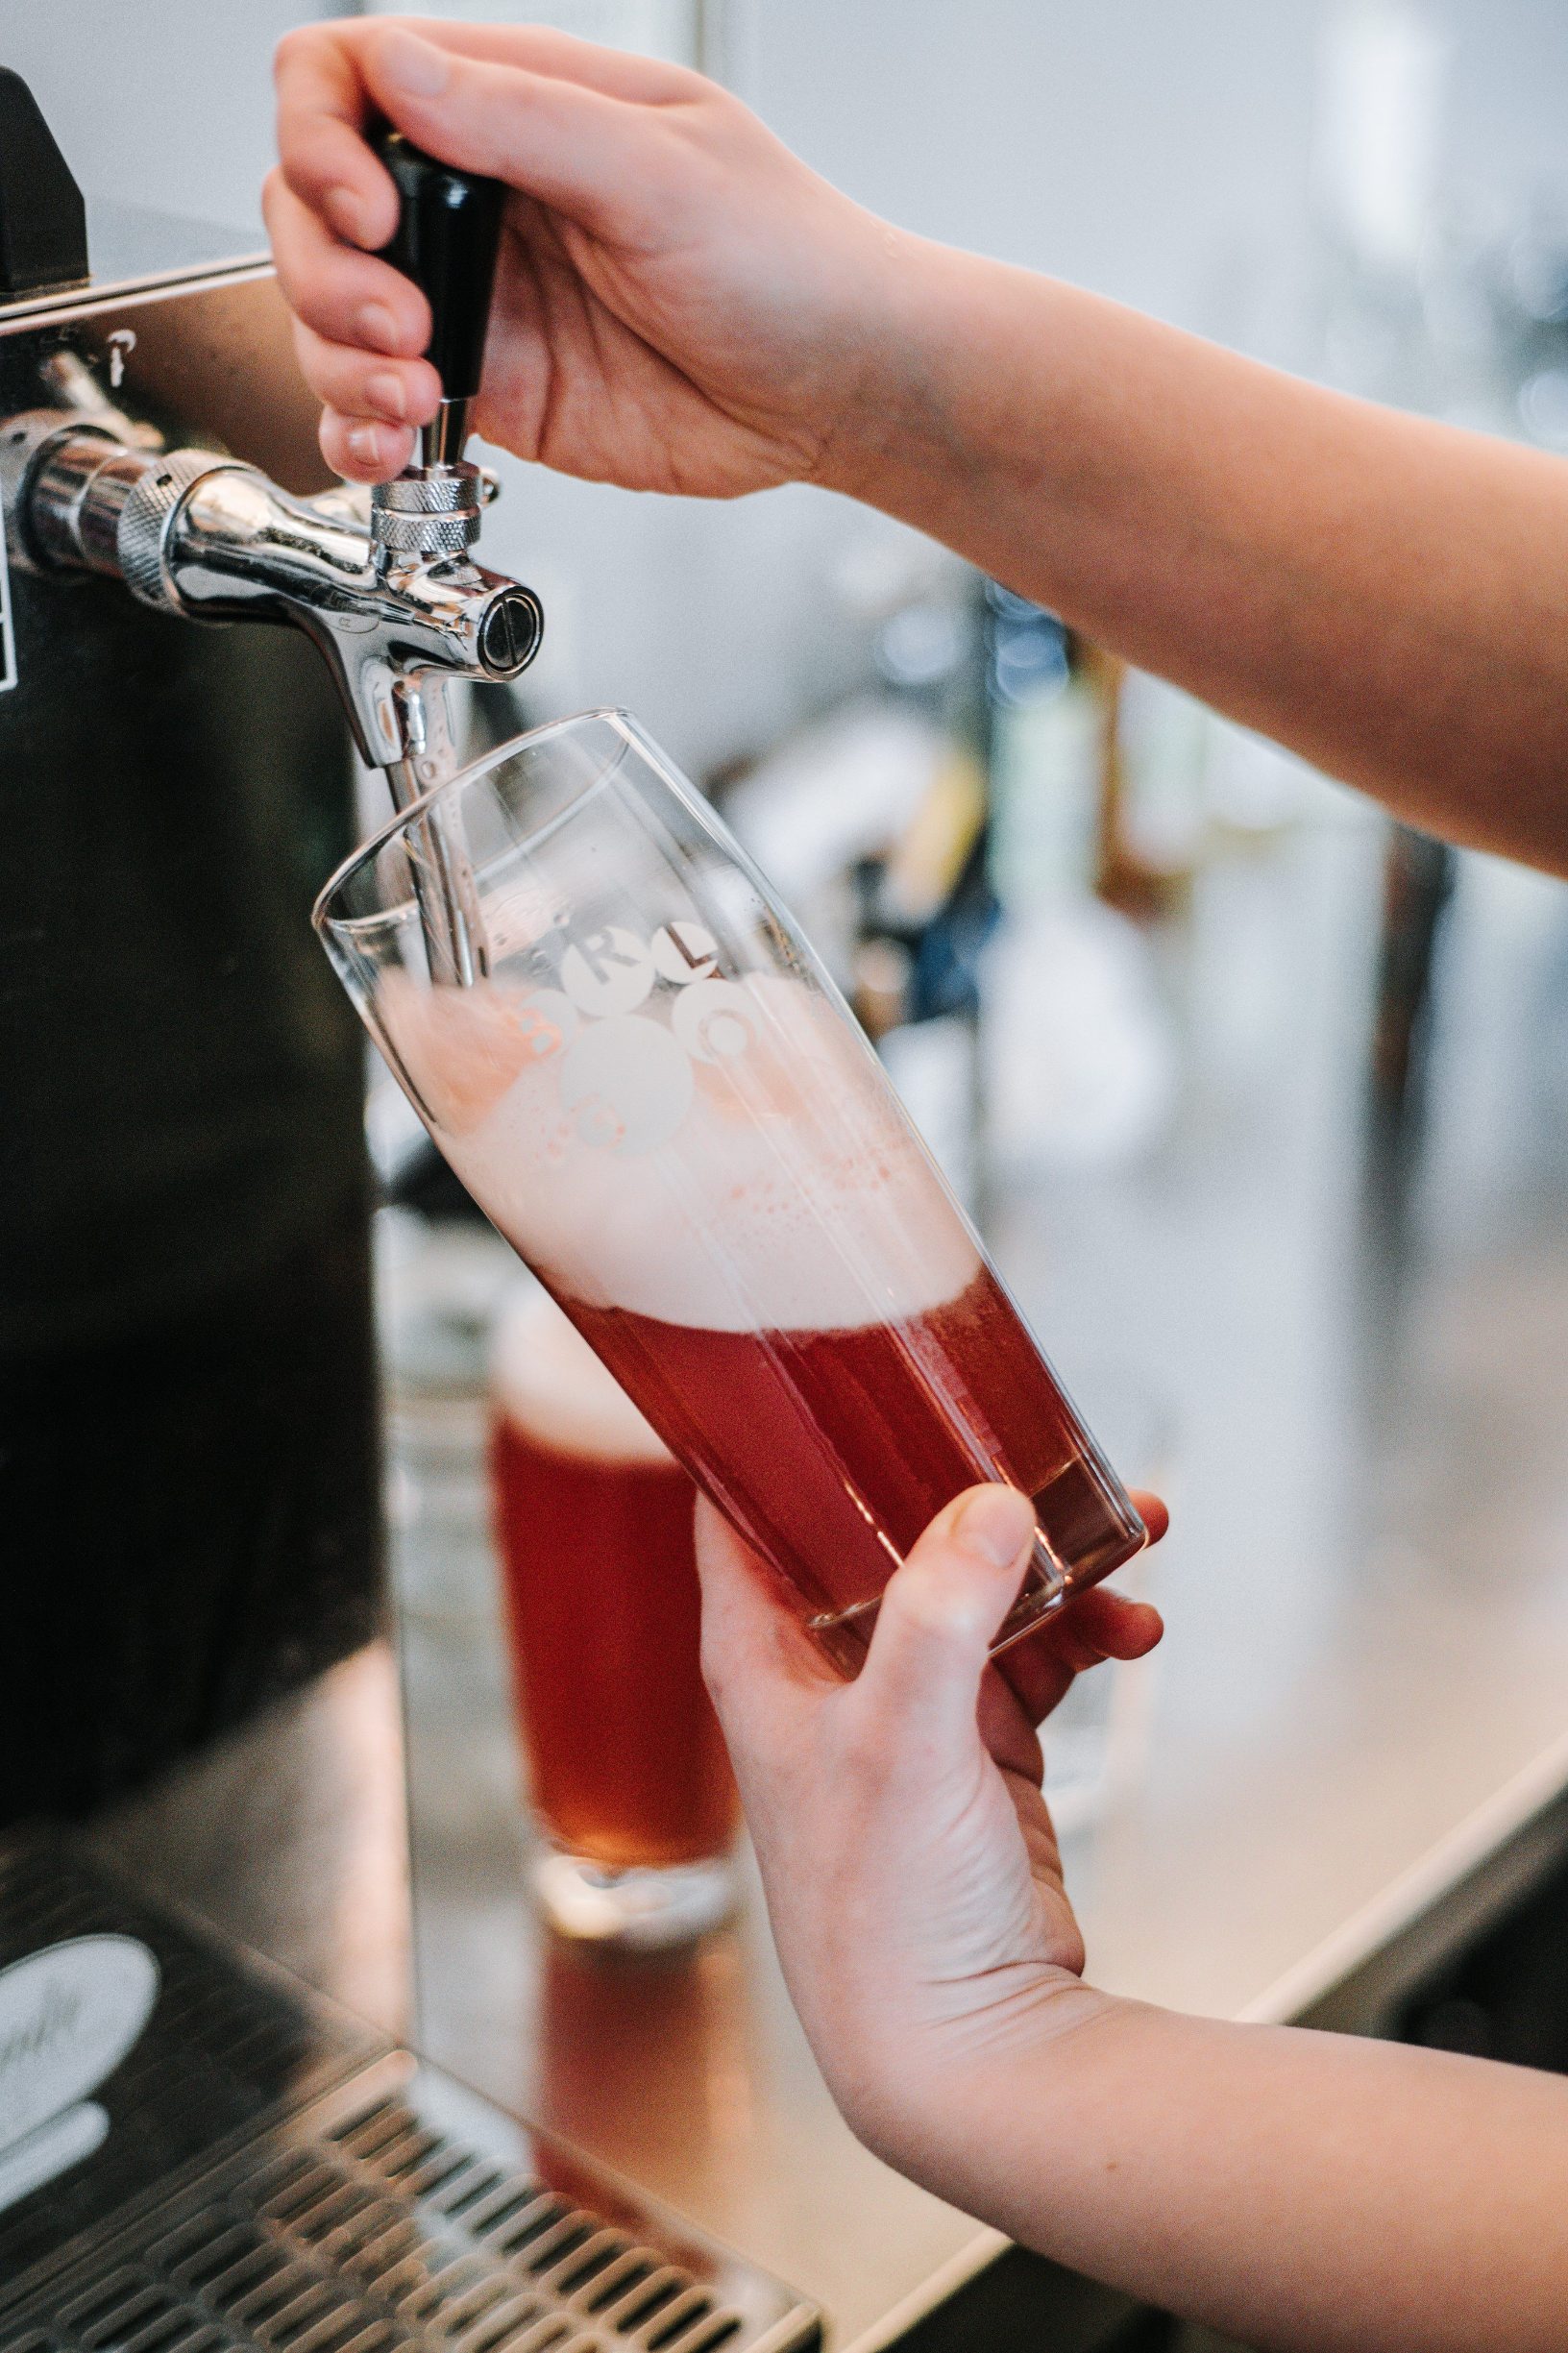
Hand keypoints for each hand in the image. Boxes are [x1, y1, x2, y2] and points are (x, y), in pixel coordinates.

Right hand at [267, 17, 896, 491]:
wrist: (839, 389)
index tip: (370, 212)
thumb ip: (526, 120)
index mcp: (516, 105)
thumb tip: (398, 68)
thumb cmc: (788, 260)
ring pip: (331, 311)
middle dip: (324, 269)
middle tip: (395, 324)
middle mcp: (481, 197)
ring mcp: (480, 297)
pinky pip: (382, 408)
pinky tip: (389, 444)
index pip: (350, 75)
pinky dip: (357, 433)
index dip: (322, 136)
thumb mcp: (662, 170)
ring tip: (413, 397)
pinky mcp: (493, 390)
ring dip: (338, 360)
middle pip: (312, 202)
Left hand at [695, 1483, 1165, 2169]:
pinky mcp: (975, 1751)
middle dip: (967, 1489)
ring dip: (1051, 1565)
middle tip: (1034, 1442)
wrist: (965, 2051)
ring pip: (975, 1592)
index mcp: (762, 1658)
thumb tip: (991, 1505)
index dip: (776, 1436)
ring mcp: (903, 1713)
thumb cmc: (884, 1915)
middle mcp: (823, 1677)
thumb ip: (945, 1611)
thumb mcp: (905, 1739)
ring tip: (1129, 1542)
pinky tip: (1136, 1629)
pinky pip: (1031, 1655)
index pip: (740, 1510)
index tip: (833, 1368)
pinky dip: (1083, 1635)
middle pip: (882, 1536)